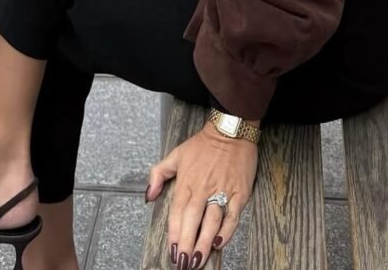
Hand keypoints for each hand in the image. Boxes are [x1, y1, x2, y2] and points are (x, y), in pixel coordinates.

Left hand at [146, 123, 257, 268]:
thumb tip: (148, 195)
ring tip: (197, 260)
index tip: (171, 251)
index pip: (177, 212)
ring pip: (211, 221)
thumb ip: (158, 174)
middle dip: (186, 244)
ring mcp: (222, 191)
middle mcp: (203, 188)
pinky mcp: (239, 192)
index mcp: (187, 181)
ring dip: (204, 242)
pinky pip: (232, 215)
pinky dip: (227, 230)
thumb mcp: (176, 154)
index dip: (174, 233)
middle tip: (183, 263)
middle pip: (192, 220)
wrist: (230, 131)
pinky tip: (219, 242)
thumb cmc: (204, 145)